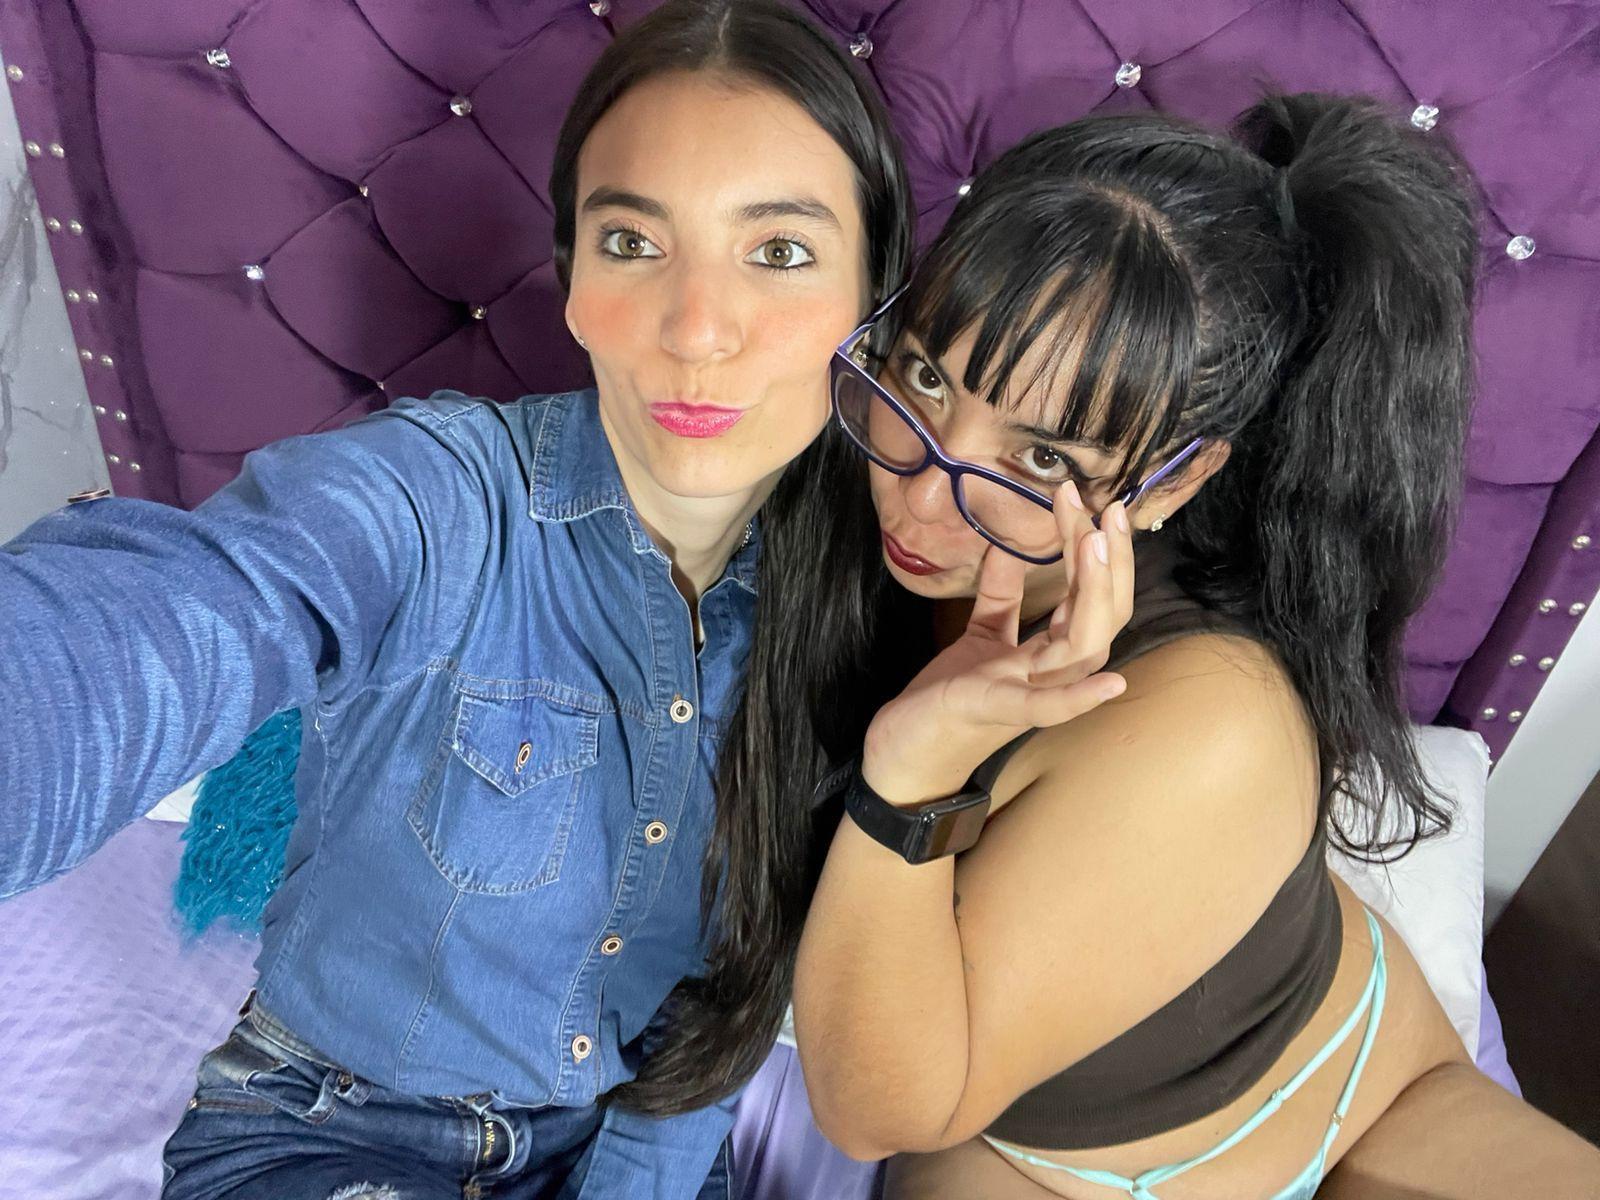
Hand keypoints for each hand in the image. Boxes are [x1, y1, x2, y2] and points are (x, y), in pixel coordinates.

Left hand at [862, 487, 1135, 808]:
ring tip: (1097, 545)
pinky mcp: (993, 711)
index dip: (1095, 550)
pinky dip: (1076, 698)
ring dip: (1095, 596)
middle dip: (1112, 563)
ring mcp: (1027, 693)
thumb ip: (1000, 596)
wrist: (906, 753)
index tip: (1088, 502)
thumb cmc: (950, 697)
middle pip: (1102, 617)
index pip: (1090, 597)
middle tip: (1109, 510)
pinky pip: (1044, 708)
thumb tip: (1007, 545)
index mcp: (1049, 652)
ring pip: (1083, 649)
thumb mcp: (979, 636)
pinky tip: (1110, 684)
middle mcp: (1050, 673)